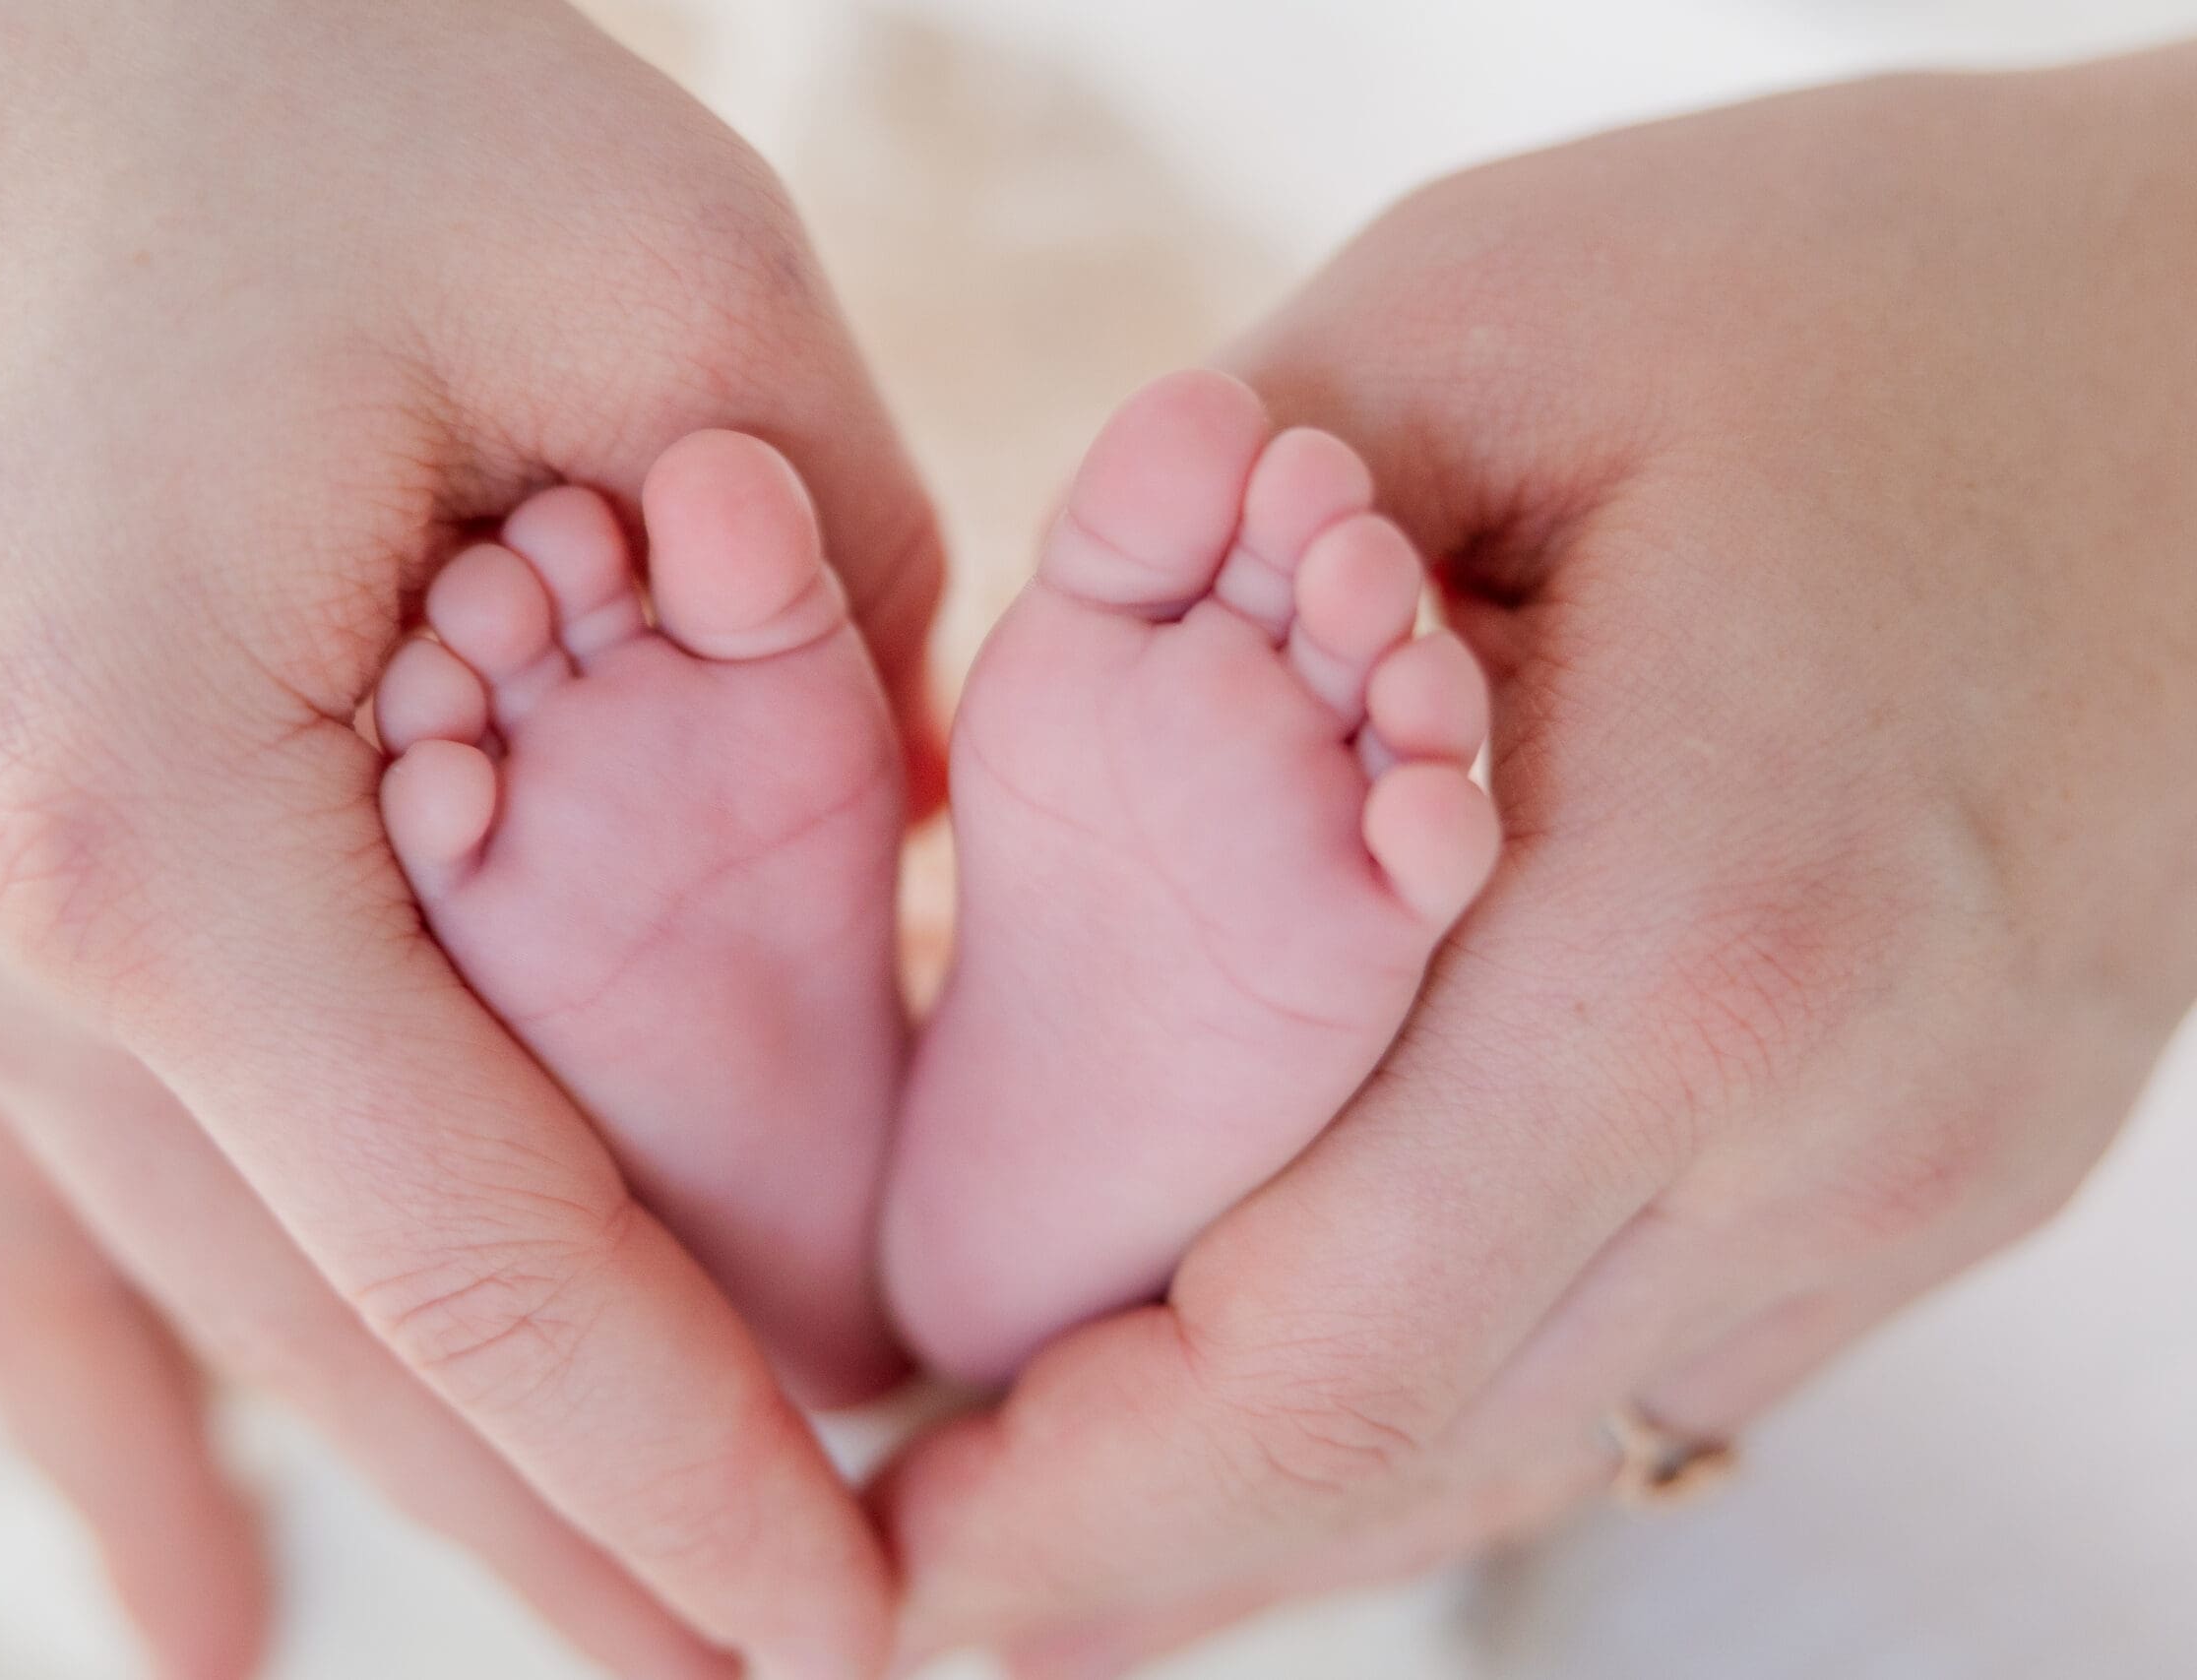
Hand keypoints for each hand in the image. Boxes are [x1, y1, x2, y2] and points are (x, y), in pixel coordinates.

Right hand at [0, 1, 939, 1674]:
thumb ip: (827, 593)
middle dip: (576, 1536)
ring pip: (177, 1319)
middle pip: (331, 1334)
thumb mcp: (657, 269)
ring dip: (398, 1508)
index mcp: (146, 803)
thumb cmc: (287, 57)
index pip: (486, 1254)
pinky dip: (120, 1432)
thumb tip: (926, 840)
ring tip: (594, 1666)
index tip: (859, 1633)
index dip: (688, 1468)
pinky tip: (194, 1611)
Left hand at [877, 45, 2196, 1673]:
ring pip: (1520, 1454)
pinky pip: (1631, 1370)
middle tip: (910, 1575)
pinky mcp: (1937, 1173)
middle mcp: (1823, 1129)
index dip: (1076, 1507)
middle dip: (1129, 1555)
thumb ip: (1203, 541)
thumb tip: (1007, 726)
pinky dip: (1421, 1409)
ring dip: (1263, 1503)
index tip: (888, 1562)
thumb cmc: (1864, 293)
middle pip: (1406, 1468)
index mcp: (1688, 934)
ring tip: (1047, 1510)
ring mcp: (1909, 1185)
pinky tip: (1279, 1371)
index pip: (1321, 1356)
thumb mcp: (1480, 317)